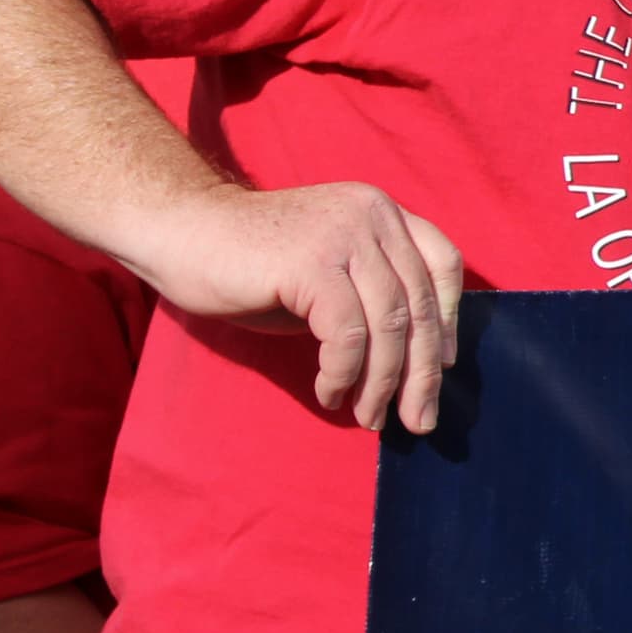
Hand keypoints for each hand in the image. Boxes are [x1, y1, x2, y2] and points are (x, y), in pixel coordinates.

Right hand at [128, 180, 466, 430]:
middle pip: (420, 302)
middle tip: (419, 420)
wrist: (182, 233)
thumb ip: (371, 296)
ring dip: (384, 382)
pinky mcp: (311, 263)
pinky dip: (343, 373)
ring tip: (371, 418)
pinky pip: (347, 334)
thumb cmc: (252, 264)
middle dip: (423, 371)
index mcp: (382, 211)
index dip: (450, 320)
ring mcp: (344, 234)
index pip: (442, 263)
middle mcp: (372, 214)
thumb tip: (418, 362)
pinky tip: (330, 393)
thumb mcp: (328, 273)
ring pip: (389, 324)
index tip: (444, 367)